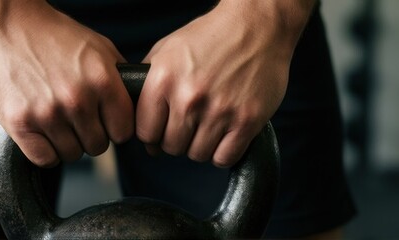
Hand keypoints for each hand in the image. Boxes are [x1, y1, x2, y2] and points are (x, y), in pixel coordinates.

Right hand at [0, 1, 133, 166]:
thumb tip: (136, 107)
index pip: (124, 131)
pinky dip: (44, 150)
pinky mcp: (20, 123)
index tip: (103, 121)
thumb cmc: (53, 36)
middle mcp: (77, 99)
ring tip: (56, 120)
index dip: (114, 127)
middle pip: (98, 146)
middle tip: (75, 118)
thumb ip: (120, 78)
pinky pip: (44, 159)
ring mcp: (47, 113)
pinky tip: (41, 132)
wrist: (7, 25)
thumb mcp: (99, 48)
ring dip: (66, 143)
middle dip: (89, 135)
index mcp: (102, 80)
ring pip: (71, 154)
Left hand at [136, 0, 313, 166]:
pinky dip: (223, 152)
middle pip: (171, 147)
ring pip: (198, 155)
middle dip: (178, 139)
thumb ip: (146, 87)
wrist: (257, 26)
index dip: (153, 133)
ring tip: (209, 124)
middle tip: (190, 123)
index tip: (163, 127)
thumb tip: (141, 130)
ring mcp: (220, 110)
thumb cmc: (210, 37)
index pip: (146, 133)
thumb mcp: (166, 51)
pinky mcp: (247, 120)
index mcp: (163, 80)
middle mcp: (189, 97)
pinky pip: (224, 158)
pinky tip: (225, 134)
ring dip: (201, 145)